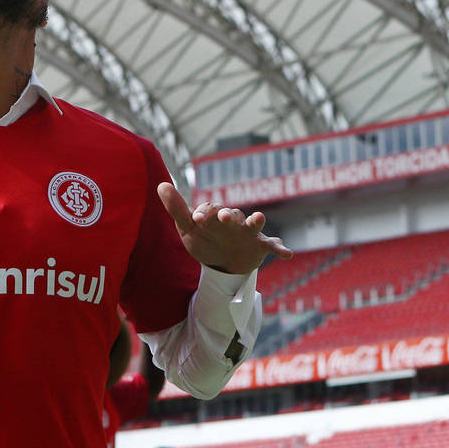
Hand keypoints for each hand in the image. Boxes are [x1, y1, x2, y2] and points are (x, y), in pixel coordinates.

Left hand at [157, 182, 291, 274]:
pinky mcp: (261, 246)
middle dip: (228, 215)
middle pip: (232, 214)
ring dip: (255, 221)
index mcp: (214, 215)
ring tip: (258, 219)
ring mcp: (249, 233)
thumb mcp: (188, 229)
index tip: (196, 218)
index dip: (203, 212)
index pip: (209, 209)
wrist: (225, 262)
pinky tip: (287, 253)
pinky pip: (273, 245)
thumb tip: (161, 184)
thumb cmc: (205, 240)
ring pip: (254, 224)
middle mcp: (233, 220)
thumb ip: (177, 209)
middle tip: (224, 217)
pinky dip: (280, 248)